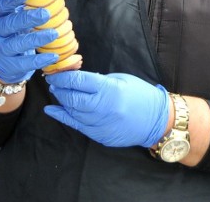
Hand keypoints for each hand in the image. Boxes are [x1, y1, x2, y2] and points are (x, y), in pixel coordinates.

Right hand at [0, 0, 58, 82]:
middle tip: (45, 14)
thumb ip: (25, 8)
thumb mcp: (13, 18)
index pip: (1, 6)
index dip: (11, 0)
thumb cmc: (12, 33)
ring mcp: (2, 50)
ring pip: (17, 44)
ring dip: (36, 38)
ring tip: (53, 34)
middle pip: (9, 24)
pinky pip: (24, 63)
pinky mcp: (10, 66)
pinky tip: (53, 55)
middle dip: (27, 18)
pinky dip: (39, 60)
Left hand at [44, 70, 168, 147]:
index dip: (63, 76)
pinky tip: (51, 110)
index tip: (55, 72)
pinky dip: (62, 117)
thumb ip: (97, 80)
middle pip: (72, 97)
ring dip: (61, 101)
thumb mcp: (120, 79)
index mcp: (109, 89)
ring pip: (73, 111)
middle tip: (53, 81)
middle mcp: (103, 107)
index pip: (78, 81)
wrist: (157, 121)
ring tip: (56, 92)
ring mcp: (101, 124)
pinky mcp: (100, 136)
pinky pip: (76, 125)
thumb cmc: (140, 95)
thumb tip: (76, 78)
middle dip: (59, 88)